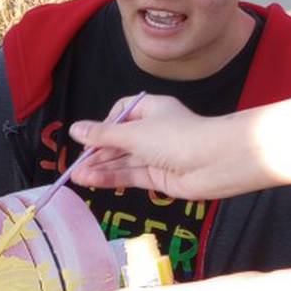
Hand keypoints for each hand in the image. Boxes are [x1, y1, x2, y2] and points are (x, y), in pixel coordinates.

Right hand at [68, 95, 225, 201]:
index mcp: (151, 109)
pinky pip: (130, 175)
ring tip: (77, 177)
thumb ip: (102, 135)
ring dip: (100, 168)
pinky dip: (112, 178)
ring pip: (123, 161)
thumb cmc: (176, 137)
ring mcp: (157, 155)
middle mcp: (154, 131)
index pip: (121, 114)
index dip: (104, 126)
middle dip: (98, 153)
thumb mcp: (133, 133)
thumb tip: (75, 129)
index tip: (90, 138)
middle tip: (76, 165)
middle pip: (119, 141)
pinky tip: (92, 181)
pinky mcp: (159, 177)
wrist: (215, 162)